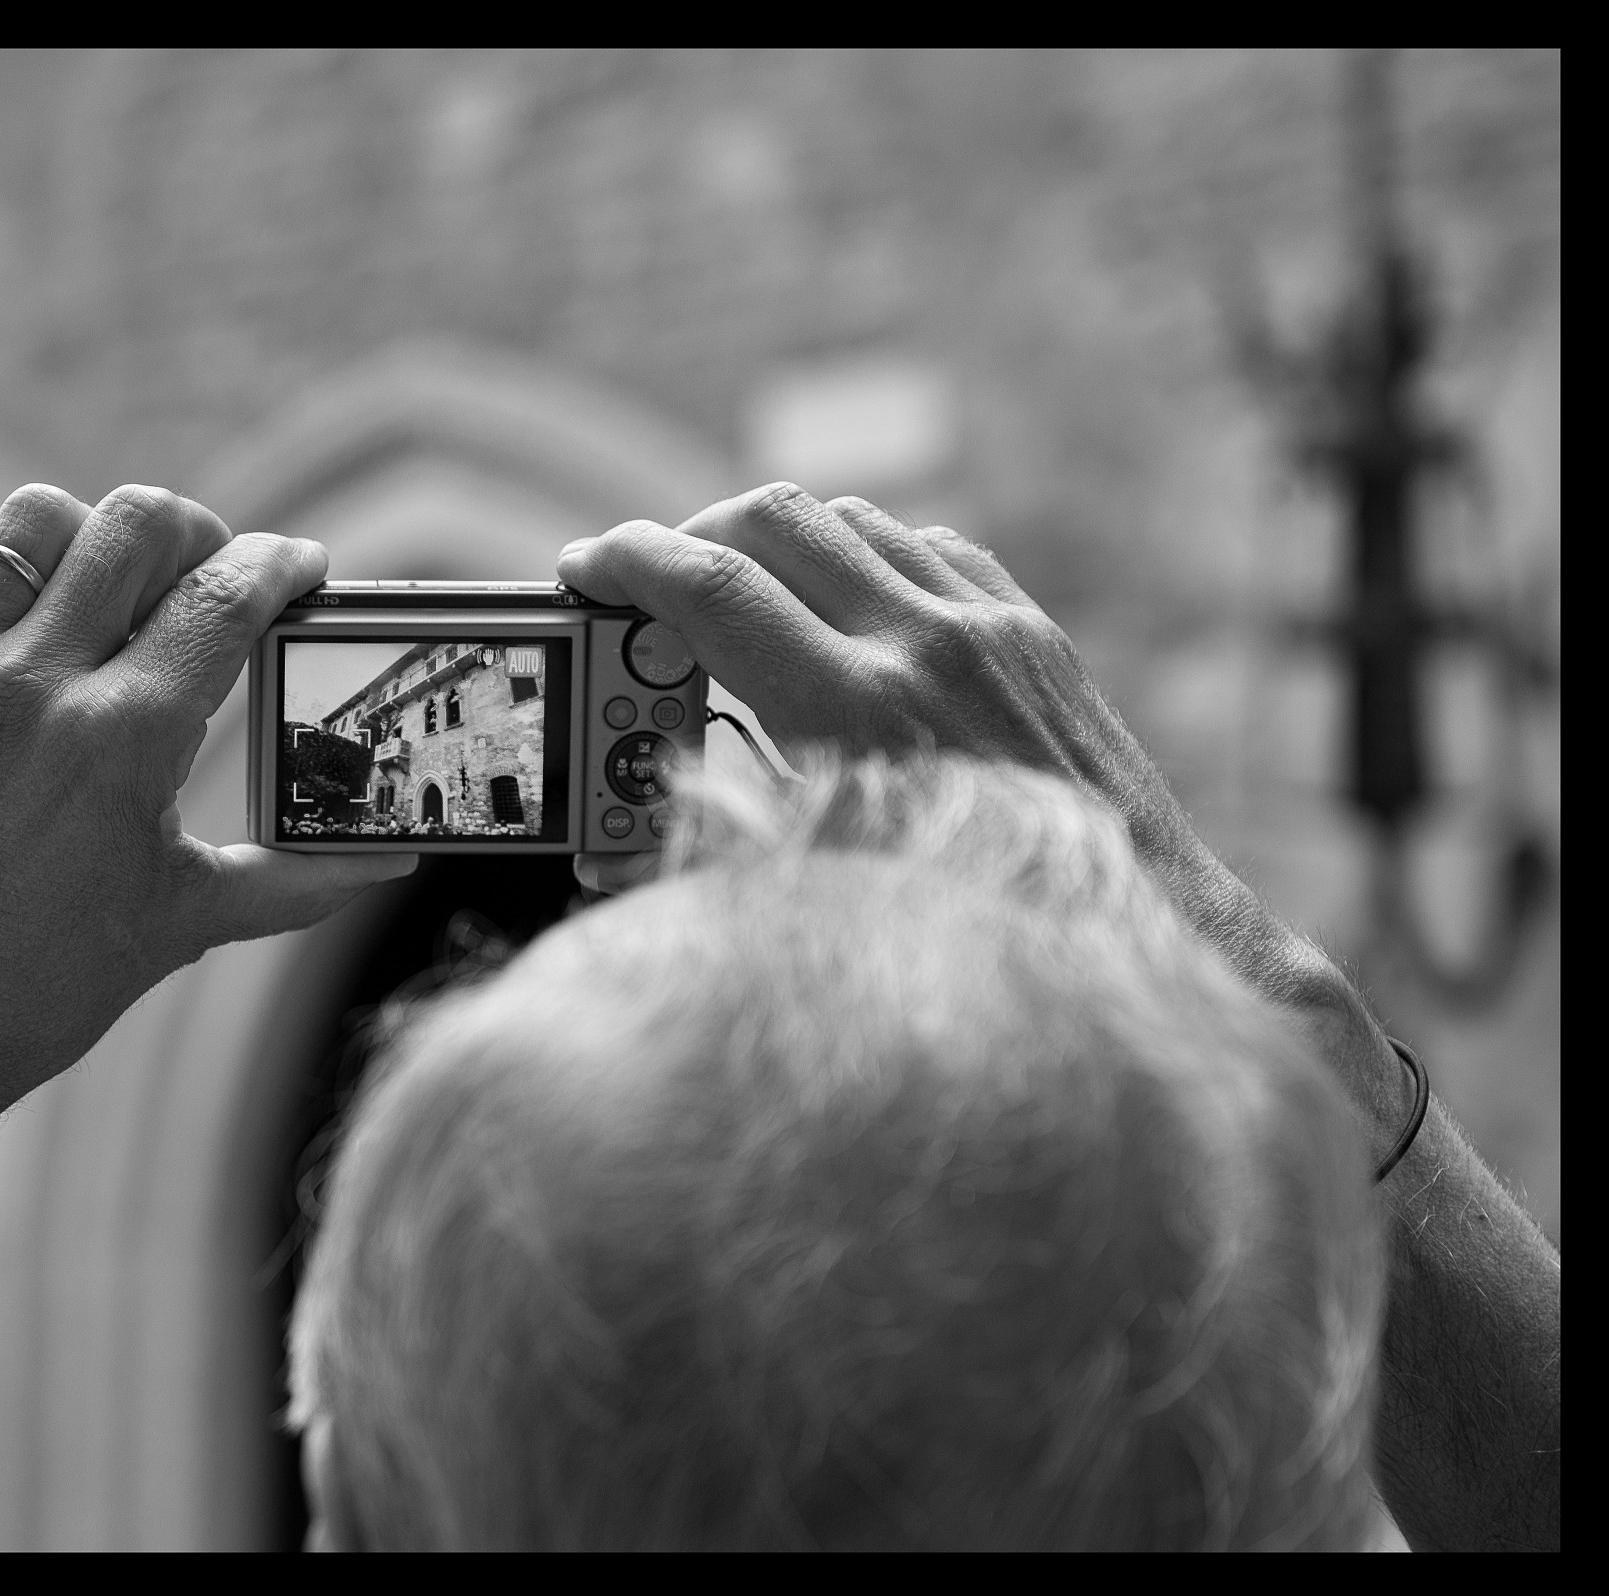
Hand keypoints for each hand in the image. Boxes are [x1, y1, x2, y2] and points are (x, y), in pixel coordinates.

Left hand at [0, 484, 413, 1128]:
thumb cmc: (45, 984)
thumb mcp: (188, 921)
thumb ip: (298, 877)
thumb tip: (391, 858)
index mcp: (127, 737)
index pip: (229, 593)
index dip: (282, 565)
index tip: (300, 570)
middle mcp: (37, 683)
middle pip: (138, 525)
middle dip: (196, 534)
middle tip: (207, 579)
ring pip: (34, 520)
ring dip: (86, 538)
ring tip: (103, 587)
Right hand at [559, 483, 1192, 873]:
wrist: (1151, 933)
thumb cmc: (977, 936)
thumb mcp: (820, 888)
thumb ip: (715, 822)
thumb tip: (611, 811)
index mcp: (861, 711)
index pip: (714, 588)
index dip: (628, 564)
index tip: (585, 569)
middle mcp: (929, 645)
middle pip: (772, 519)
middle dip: (690, 535)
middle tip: (649, 584)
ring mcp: (990, 625)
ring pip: (848, 518)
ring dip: (775, 543)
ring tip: (736, 600)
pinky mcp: (1032, 629)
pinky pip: (924, 546)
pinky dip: (863, 558)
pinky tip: (839, 609)